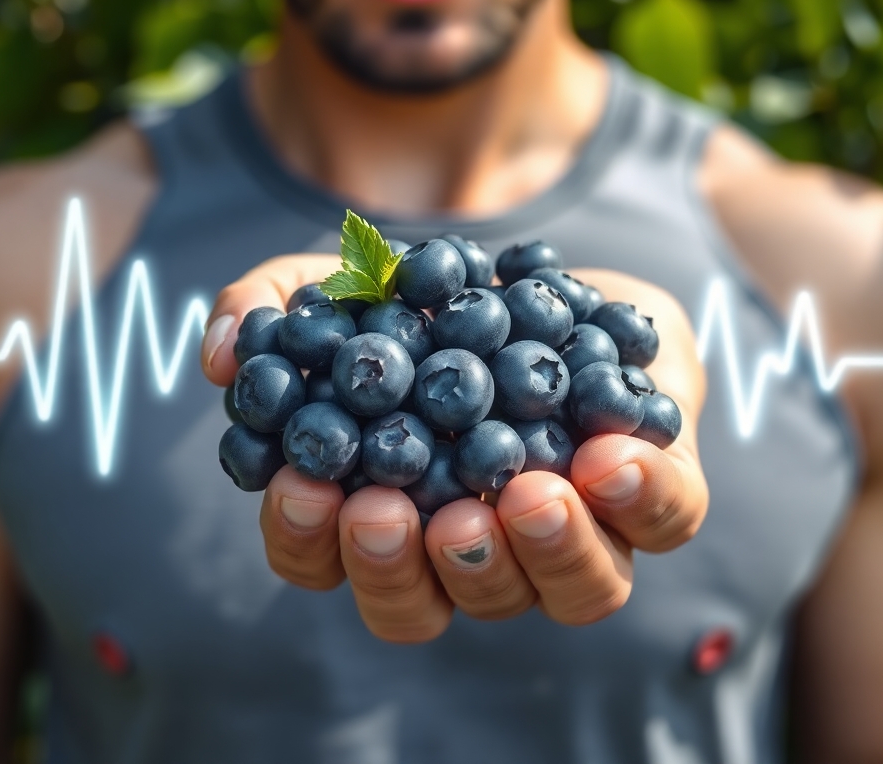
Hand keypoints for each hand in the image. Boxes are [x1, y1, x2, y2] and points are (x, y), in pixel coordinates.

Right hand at [202, 254, 707, 642]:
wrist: (557, 277)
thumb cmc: (431, 304)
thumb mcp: (343, 285)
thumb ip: (272, 311)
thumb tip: (219, 356)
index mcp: (389, 518)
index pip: (328, 564)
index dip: (309, 542)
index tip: (304, 487)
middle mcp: (476, 550)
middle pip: (430, 605)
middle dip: (405, 568)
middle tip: (392, 510)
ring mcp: (570, 533)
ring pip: (562, 596)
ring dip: (531, 554)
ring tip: (518, 493)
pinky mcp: (655, 493)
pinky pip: (663, 521)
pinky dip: (639, 497)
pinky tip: (607, 454)